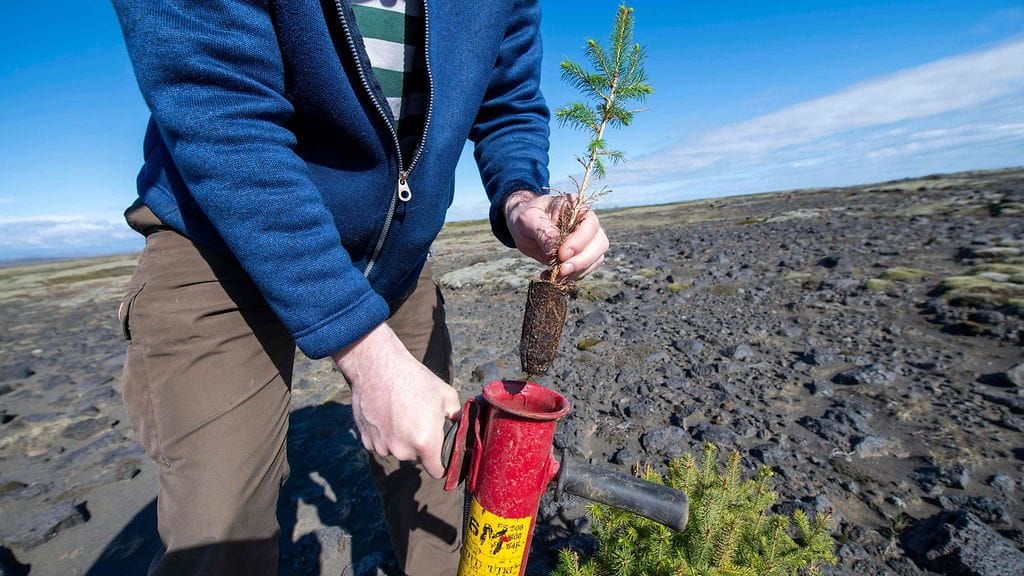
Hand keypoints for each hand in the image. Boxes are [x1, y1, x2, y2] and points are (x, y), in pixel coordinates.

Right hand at [332, 323, 460, 478]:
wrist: (378, 367)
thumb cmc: (415, 379)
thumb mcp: (447, 395)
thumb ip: (457, 417)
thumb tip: (459, 426)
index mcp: (426, 443)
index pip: (437, 471)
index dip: (442, 465)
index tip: (441, 456)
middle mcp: (403, 450)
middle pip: (417, 459)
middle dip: (420, 446)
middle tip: (419, 422)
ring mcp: (382, 446)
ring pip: (397, 451)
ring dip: (400, 440)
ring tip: (401, 415)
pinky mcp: (366, 440)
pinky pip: (380, 444)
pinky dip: (384, 435)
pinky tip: (386, 415)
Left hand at [504, 190, 608, 280]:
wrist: (522, 227)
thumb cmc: (525, 216)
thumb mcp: (528, 218)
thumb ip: (542, 231)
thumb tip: (554, 248)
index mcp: (577, 208)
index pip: (590, 225)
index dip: (579, 241)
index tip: (561, 254)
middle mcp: (587, 224)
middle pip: (599, 244)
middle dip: (581, 261)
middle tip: (561, 271)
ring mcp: (587, 241)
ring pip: (595, 259)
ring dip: (576, 271)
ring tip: (552, 275)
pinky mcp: (580, 257)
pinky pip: (584, 270)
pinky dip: (569, 277)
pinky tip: (550, 276)